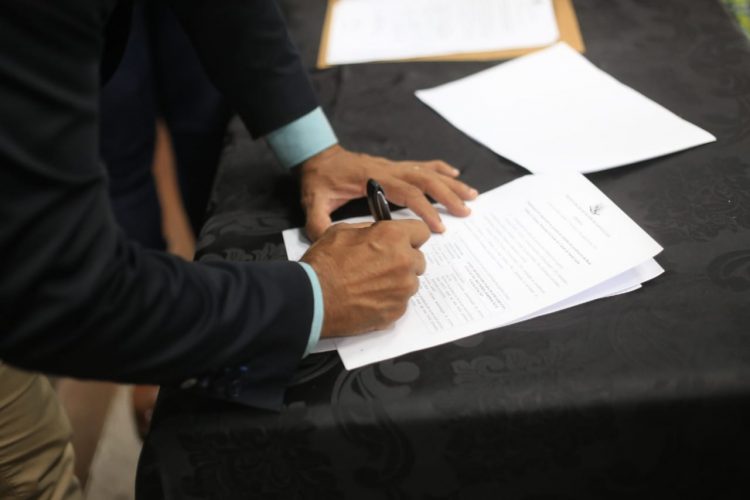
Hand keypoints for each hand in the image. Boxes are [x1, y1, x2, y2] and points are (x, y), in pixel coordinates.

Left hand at [299, 145, 477, 239]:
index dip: (424, 209)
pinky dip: (441, 169)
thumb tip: (327, 239)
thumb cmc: (318, 180)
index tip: (438, 227)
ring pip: (429, 171)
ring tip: (472, 196)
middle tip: (466, 213)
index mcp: (373, 179)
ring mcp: (393, 166)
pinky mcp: (394, 166)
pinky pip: (422, 165)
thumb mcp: (313, 202)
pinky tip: (455, 175)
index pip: (406, 192)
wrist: (318, 157)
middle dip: (448, 197)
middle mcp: (388, 169)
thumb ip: (319, 222)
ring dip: (451, 184)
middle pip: (425, 180)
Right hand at [301, 220, 428, 337]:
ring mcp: (403, 290)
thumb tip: (378, 232)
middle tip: (381, 265)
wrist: (312, 299)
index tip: (403, 240)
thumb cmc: (323, 264)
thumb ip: (368, 230)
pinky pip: (400, 302)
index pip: (421, 231)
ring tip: (371, 285)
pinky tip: (368, 299)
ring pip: (410, 282)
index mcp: (393, 237)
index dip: (410, 235)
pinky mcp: (397, 311)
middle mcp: (405, 262)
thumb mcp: (341, 231)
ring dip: (397, 282)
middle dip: (404, 260)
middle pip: (418, 259)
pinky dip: (389, 300)